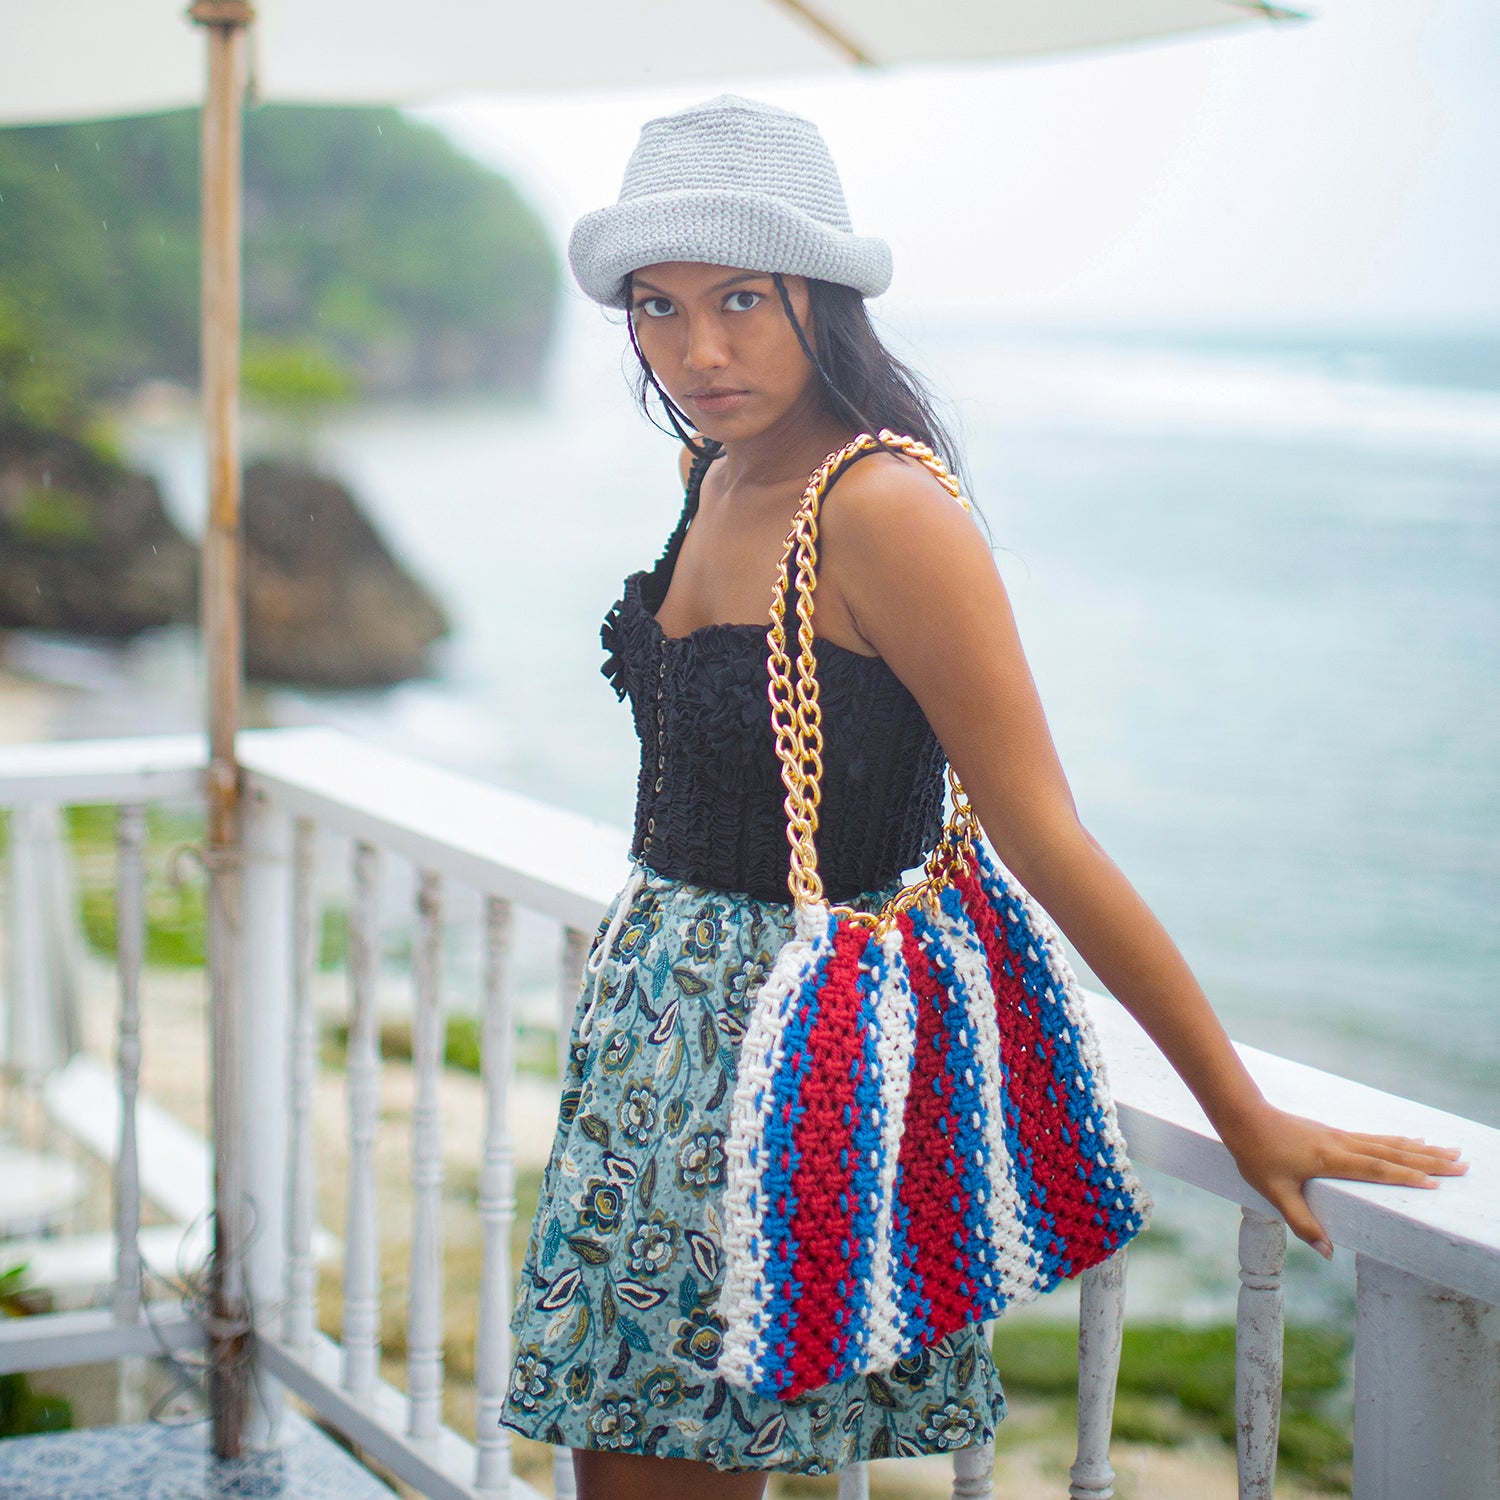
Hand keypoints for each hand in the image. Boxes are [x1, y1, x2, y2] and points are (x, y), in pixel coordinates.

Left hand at [1219, 1104, 1468, 1257]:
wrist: (1243, 1117)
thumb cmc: (1257, 1155)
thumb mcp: (1274, 1192)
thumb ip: (1302, 1222)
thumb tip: (1328, 1253)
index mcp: (1330, 1159)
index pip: (1376, 1170)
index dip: (1406, 1178)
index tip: (1436, 1185)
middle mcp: (1341, 1144)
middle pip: (1392, 1154)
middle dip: (1428, 1161)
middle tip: (1462, 1165)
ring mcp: (1339, 1136)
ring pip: (1387, 1143)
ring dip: (1420, 1149)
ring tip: (1450, 1151)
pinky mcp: (1334, 1134)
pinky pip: (1374, 1138)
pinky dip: (1397, 1141)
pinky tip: (1411, 1141)